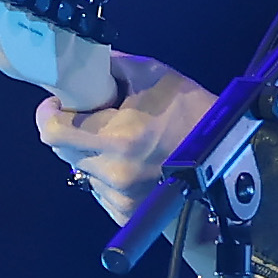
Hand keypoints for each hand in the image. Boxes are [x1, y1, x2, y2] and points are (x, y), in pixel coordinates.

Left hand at [36, 60, 217, 222]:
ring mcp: (118, 197)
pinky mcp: (122, 213)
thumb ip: (109, 67)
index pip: (52, 131)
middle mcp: (114, 172)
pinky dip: (103, 170)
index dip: (48, 113)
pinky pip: (95, 186)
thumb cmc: (195, 114)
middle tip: (93, 115)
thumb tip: (78, 64)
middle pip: (61, 148)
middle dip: (69, 128)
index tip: (58, 102)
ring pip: (78, 167)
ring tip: (120, 138)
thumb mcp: (155, 76)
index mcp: (119, 137)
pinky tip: (130, 160)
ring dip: (88, 150)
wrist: (228, 162)